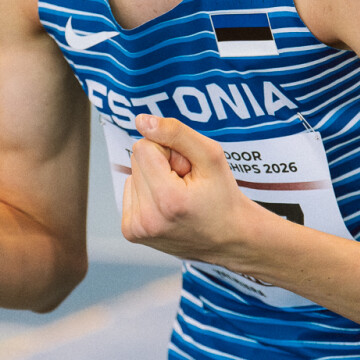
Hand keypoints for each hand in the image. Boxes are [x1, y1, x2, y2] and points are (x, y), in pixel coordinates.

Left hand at [121, 114, 270, 265]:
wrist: (230, 239)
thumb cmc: (223, 197)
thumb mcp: (211, 156)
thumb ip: (176, 132)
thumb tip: (142, 121)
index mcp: (167, 199)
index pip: (143, 147)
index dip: (168, 151)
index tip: (187, 170)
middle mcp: (147, 219)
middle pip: (136, 161)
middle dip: (161, 165)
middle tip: (186, 184)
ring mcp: (137, 229)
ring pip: (133, 176)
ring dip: (154, 180)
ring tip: (179, 197)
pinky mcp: (132, 233)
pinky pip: (130, 193)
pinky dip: (148, 194)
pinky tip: (168, 206)